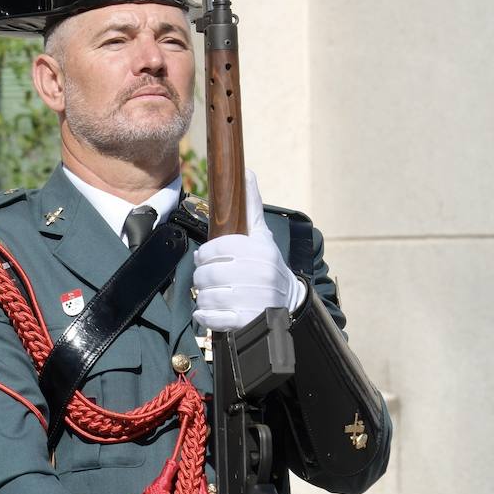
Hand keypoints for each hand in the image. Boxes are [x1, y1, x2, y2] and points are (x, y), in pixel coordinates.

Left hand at [192, 170, 305, 330]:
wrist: (291, 301)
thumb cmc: (268, 264)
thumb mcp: (261, 235)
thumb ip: (251, 206)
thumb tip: (247, 171)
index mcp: (258, 250)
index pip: (213, 250)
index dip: (205, 255)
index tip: (207, 259)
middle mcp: (258, 274)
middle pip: (206, 275)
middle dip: (202, 278)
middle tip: (209, 279)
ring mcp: (254, 299)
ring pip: (205, 296)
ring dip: (204, 297)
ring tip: (214, 294)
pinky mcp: (247, 321)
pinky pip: (211, 318)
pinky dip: (206, 316)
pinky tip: (212, 311)